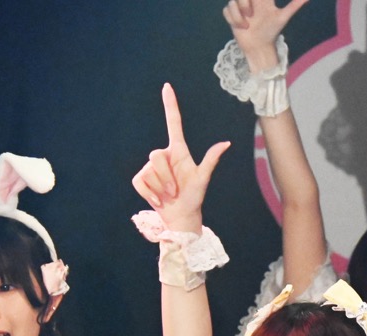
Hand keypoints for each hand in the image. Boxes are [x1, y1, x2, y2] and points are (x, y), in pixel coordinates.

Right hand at [131, 84, 229, 231]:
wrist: (181, 216)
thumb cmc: (194, 197)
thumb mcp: (203, 178)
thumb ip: (211, 160)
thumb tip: (226, 143)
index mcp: (179, 151)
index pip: (173, 123)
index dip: (170, 105)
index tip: (167, 87)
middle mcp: (164, 155)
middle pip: (155, 155)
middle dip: (165, 177)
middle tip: (175, 191)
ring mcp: (150, 167)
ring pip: (149, 171)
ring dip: (160, 188)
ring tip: (169, 196)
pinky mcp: (141, 179)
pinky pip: (140, 182)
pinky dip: (149, 194)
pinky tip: (158, 200)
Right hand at [224, 0, 309, 67]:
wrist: (260, 48)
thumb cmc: (272, 32)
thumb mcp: (283, 17)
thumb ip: (294, 5)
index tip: (255, 8)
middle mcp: (251, 1)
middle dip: (244, 3)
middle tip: (250, 14)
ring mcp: (240, 8)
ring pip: (233, 1)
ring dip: (238, 13)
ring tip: (247, 24)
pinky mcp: (232, 16)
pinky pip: (227, 10)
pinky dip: (233, 19)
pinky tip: (241, 26)